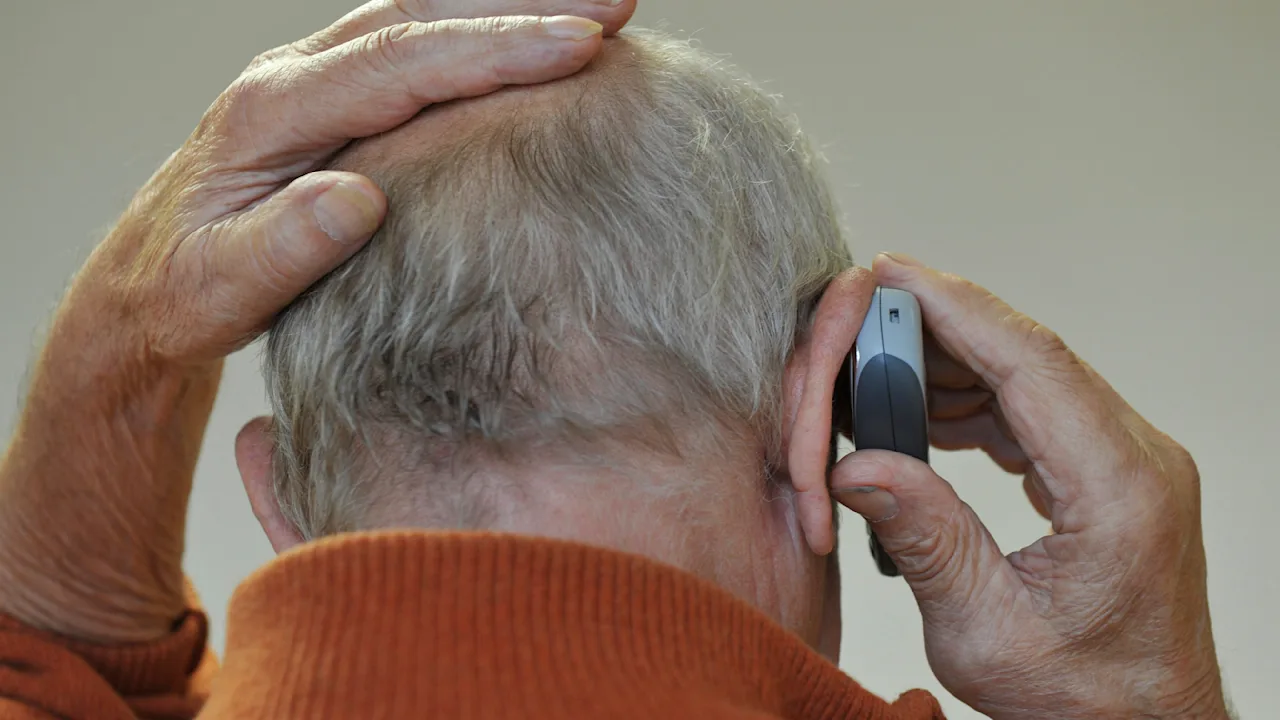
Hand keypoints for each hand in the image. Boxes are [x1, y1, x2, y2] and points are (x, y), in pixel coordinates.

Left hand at [0, 0, 635, 642]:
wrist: (143, 288)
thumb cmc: (183, 295)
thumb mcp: (219, 290)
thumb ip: (281, 248)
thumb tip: (355, 202)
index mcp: (270, 115)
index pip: (398, 64)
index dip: (493, 52)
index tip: (578, 48)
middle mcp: (291, 77)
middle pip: (420, 15)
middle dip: (524, 4)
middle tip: (619, 2)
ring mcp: (311, 79)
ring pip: (422, 16)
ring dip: (510, 6)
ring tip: (601, 7)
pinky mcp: (332, 96)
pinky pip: (413, 42)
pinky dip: (478, 29)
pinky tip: (531, 35)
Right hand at [831, 255, 1227, 719]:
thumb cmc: (1085, 699)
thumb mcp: (984, 633)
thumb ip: (922, 538)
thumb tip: (857, 467)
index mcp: (1121, 489)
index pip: (1032, 365)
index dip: (956, 308)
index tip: (894, 272)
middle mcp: (1136, 458)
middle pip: (1028, 355)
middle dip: (939, 326)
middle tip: (860, 315)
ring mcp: (1126, 460)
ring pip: (1028, 374)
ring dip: (949, 363)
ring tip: (873, 367)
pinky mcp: (1105, 472)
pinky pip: (1033, 409)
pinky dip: (971, 399)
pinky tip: (920, 410)